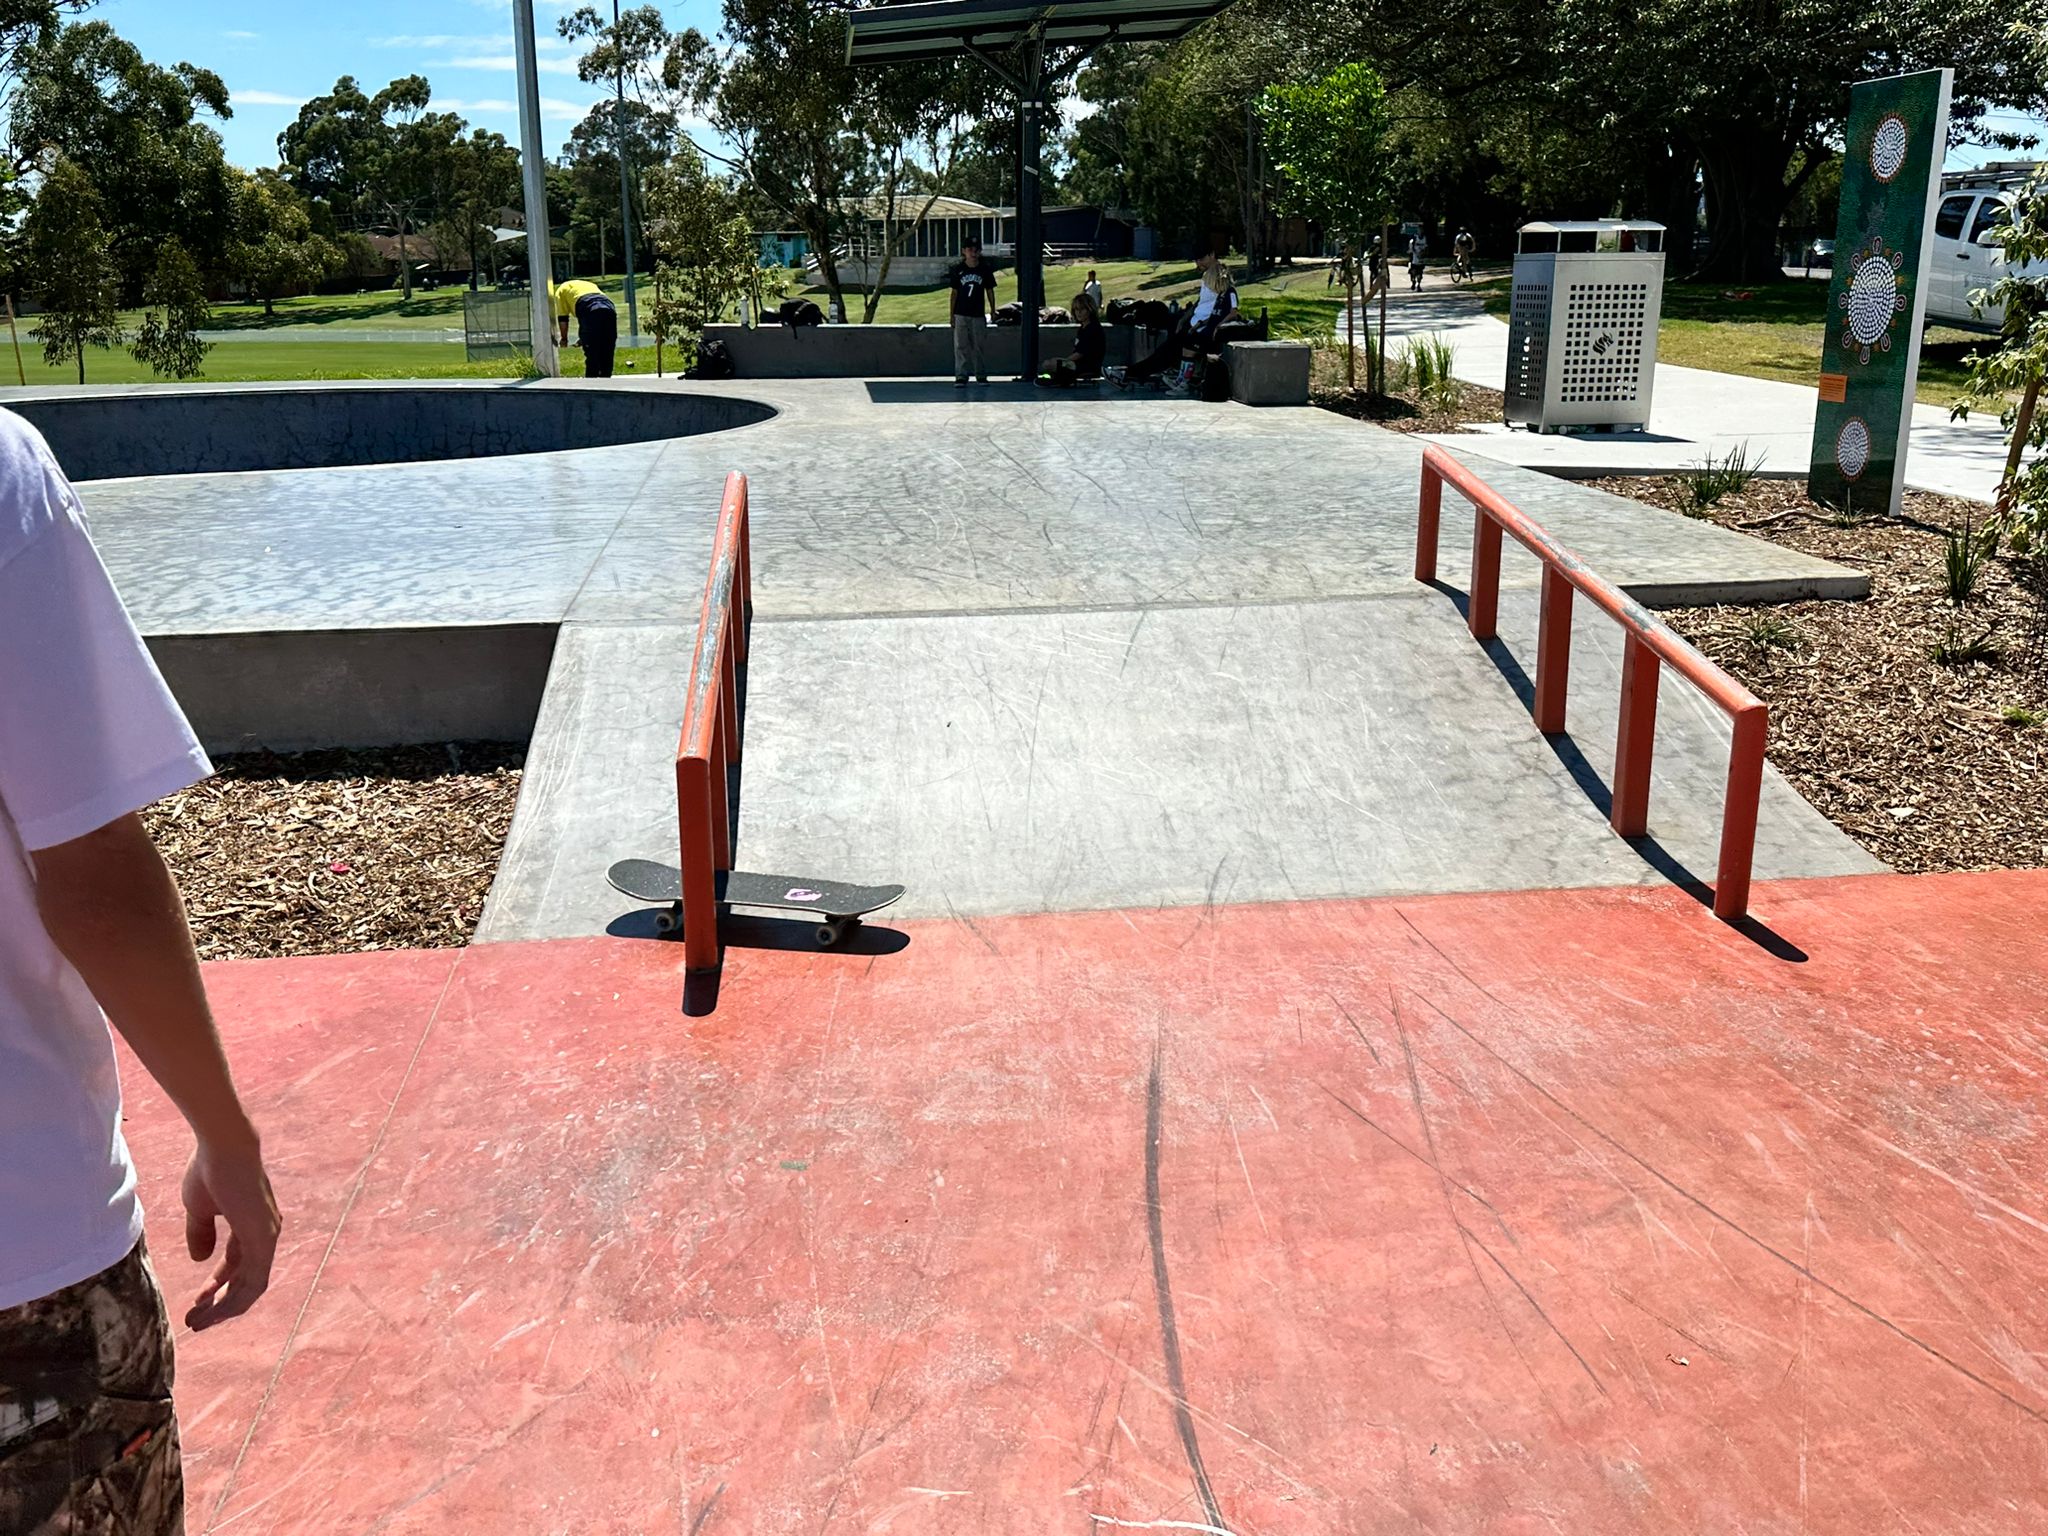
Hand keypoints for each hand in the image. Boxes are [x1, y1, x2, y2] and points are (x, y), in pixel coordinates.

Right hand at [181, 1135, 280, 1328]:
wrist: (223, 1148)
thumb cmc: (210, 1171)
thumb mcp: (199, 1209)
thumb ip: (201, 1234)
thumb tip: (199, 1259)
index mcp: (251, 1225)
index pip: (237, 1265)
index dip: (217, 1286)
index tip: (195, 1302)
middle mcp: (265, 1233)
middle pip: (245, 1280)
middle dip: (220, 1304)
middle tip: (195, 1322)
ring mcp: (267, 1237)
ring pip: (250, 1287)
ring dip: (223, 1308)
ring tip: (197, 1322)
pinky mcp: (264, 1239)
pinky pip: (254, 1281)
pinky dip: (233, 1299)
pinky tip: (210, 1309)